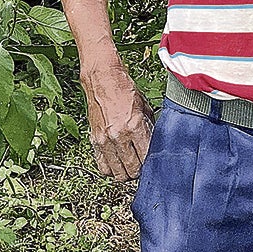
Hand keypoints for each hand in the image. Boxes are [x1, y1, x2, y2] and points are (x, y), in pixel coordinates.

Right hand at [80, 63, 153, 181]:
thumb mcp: (145, 106)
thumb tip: (157, 144)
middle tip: (144, 165)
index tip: (155, 162)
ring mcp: (105, 140)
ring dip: (126, 173)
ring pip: (118, 173)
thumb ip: (150, 127)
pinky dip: (111, 169)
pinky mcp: (95, 140)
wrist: (102, 78)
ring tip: (131, 166)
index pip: (147, 157)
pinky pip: (102, 166)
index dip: (152, 163)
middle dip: (140, 170)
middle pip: (133, 170)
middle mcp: (119, 135)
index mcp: (134, 126)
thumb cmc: (124, 89)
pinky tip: (117, 163)